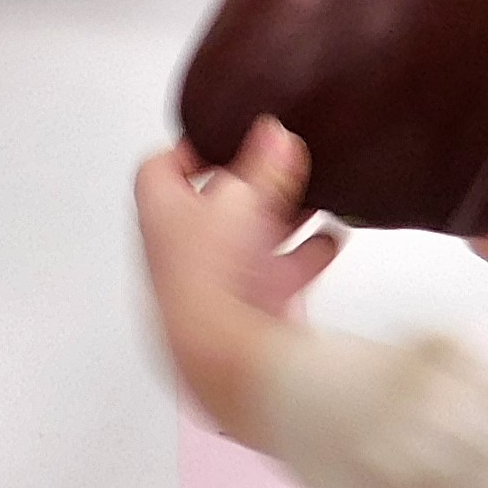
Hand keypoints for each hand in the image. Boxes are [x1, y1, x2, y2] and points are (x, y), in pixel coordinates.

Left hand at [134, 116, 341, 443]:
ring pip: (249, 237)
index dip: (189, 149)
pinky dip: (305, 255)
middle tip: (280, 166)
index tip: (223, 137)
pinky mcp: (247, 305)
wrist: (224, 354)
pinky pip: (279, 272)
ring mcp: (215, 278)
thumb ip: (263, 165)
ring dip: (282, 217)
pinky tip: (326, 241)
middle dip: (251, 185)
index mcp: (163, 214)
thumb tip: (273, 133)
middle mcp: (182, 247)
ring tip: (313, 197)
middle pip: (213, 203)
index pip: (161, 169)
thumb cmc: (207, 278)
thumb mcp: (239, 199)